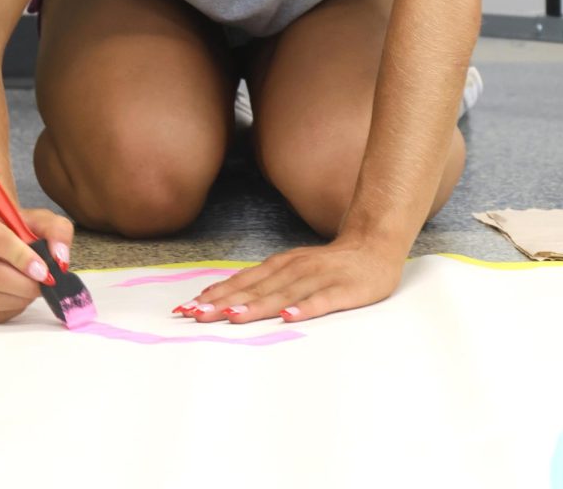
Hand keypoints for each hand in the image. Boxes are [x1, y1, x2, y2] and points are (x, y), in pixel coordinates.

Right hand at [0, 204, 74, 323]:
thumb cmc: (16, 225)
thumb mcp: (40, 217)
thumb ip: (56, 231)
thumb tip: (59, 258)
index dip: (21, 258)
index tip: (43, 270)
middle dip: (25, 284)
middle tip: (46, 283)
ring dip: (19, 298)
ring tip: (35, 288)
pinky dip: (11, 308)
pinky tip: (21, 295)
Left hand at [172, 235, 402, 323]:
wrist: (374, 244)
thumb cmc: (329, 264)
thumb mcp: (292, 267)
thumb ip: (264, 282)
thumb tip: (225, 298)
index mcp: (280, 266)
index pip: (243, 282)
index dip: (215, 295)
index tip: (188, 308)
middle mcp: (294, 269)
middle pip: (256, 289)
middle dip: (224, 303)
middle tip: (197, 316)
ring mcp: (318, 278)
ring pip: (283, 295)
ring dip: (256, 306)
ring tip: (232, 318)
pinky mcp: (343, 289)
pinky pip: (322, 300)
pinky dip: (305, 309)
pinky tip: (290, 318)